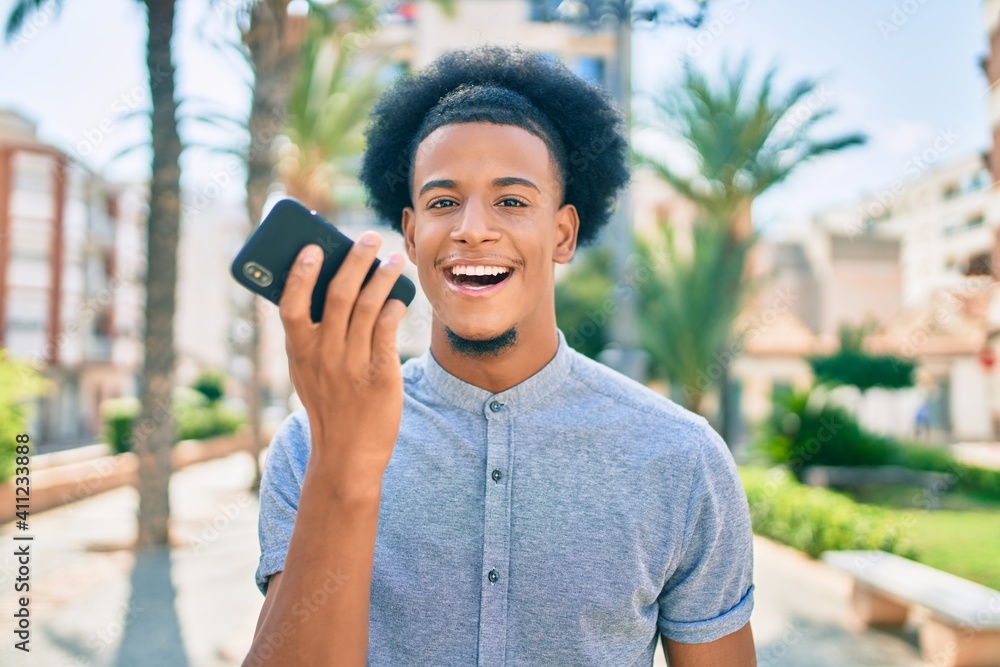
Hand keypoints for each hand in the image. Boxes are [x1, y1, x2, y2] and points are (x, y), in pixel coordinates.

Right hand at [279, 232, 407, 497]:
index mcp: (299, 351)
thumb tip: (329, 288)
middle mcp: (323, 354)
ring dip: (382, 276)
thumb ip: (313, 336)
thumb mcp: (308, 373)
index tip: (312, 247)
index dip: (300, 273)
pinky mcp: (380, 374)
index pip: (290, 304)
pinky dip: (394, 307)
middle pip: (337, 294)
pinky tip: (401, 297)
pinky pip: (387, 330)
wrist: (348, 455)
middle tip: (370, 237)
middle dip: (355, 259)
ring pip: (367, 306)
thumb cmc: (329, 405)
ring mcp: (351, 364)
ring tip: (396, 259)